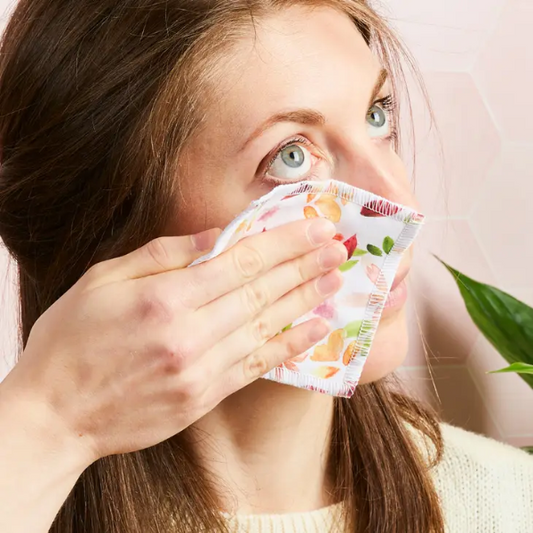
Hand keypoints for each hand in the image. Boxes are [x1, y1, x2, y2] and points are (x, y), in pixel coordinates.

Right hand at [4, 218, 345, 462]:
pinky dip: (290, 346)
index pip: (241, 262)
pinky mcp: (204, 398)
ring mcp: (201, 371)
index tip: (315, 227)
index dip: (284, 242)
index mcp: (165, 299)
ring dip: (306, 300)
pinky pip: (257, 366)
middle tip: (338, 247)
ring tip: (336, 280)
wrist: (55, 414)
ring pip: (267, 327)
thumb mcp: (103, 280)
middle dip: (305, 265)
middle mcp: (190, 335)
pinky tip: (316, 329)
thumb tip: (214, 236)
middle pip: (262, 291)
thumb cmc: (72, 340)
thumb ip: (162, 255)